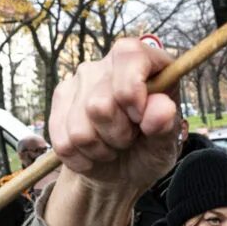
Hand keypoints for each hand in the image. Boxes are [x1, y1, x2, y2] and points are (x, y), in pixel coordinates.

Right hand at [46, 39, 181, 201]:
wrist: (120, 170)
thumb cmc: (148, 149)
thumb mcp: (166, 144)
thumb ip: (166, 126)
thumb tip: (163, 108)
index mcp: (144, 62)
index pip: (129, 55)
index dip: (131, 89)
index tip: (139, 119)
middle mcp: (108, 65)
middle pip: (100, 104)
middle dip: (117, 134)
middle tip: (129, 138)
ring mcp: (79, 80)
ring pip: (79, 129)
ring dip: (99, 148)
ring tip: (112, 146)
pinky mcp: (60, 99)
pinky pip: (63, 141)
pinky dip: (81, 157)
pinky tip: (93, 152)